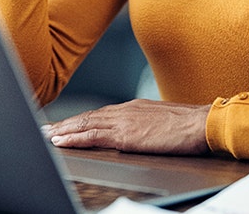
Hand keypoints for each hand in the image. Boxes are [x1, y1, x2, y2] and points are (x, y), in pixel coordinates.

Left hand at [41, 99, 210, 154]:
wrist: (201, 123)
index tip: (66, 124)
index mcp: (133, 108)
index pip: (100, 114)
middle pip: (88, 117)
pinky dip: (74, 138)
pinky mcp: (125, 135)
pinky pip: (93, 136)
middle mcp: (124, 111)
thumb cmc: (189, 124)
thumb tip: (141, 132)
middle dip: (66, 124)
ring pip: (85, 124)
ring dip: (64, 130)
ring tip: (47, 135)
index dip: (81, 120)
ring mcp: (123, 121)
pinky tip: (62, 141)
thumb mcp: (162, 120)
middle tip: (46, 128)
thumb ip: (146, 124)